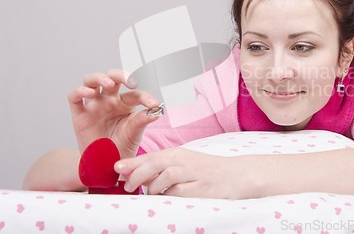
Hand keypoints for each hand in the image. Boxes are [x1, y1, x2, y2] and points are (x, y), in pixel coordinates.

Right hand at [68, 69, 160, 158]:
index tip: (154, 104)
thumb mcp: (134, 133)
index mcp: (125, 104)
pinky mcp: (79, 114)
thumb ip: (142, 121)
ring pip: (91, 80)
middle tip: (130, 82)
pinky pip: (74, 97)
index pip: (135, 94)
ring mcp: (94, 105)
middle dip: (120, 75)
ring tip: (109, 83)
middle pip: (112, 77)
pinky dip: (80, 91)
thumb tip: (156, 111)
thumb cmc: (121, 146)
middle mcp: (109, 100)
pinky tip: (89, 93)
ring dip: (99, 78)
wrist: (105, 165)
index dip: (145, 97)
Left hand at [114, 148, 249, 198]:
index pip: (150, 156)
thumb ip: (162, 169)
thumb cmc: (207, 171)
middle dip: (137, 175)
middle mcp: (184, 161)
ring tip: (149, 194)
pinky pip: (178, 193)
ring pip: (164, 178)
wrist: (237, 175)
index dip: (132, 162)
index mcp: (178, 154)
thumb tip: (136, 176)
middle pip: (154, 164)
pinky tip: (168, 198)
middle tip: (127, 187)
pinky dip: (169, 196)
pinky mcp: (201, 188)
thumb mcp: (184, 164)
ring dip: (152, 188)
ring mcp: (193, 174)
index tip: (116, 168)